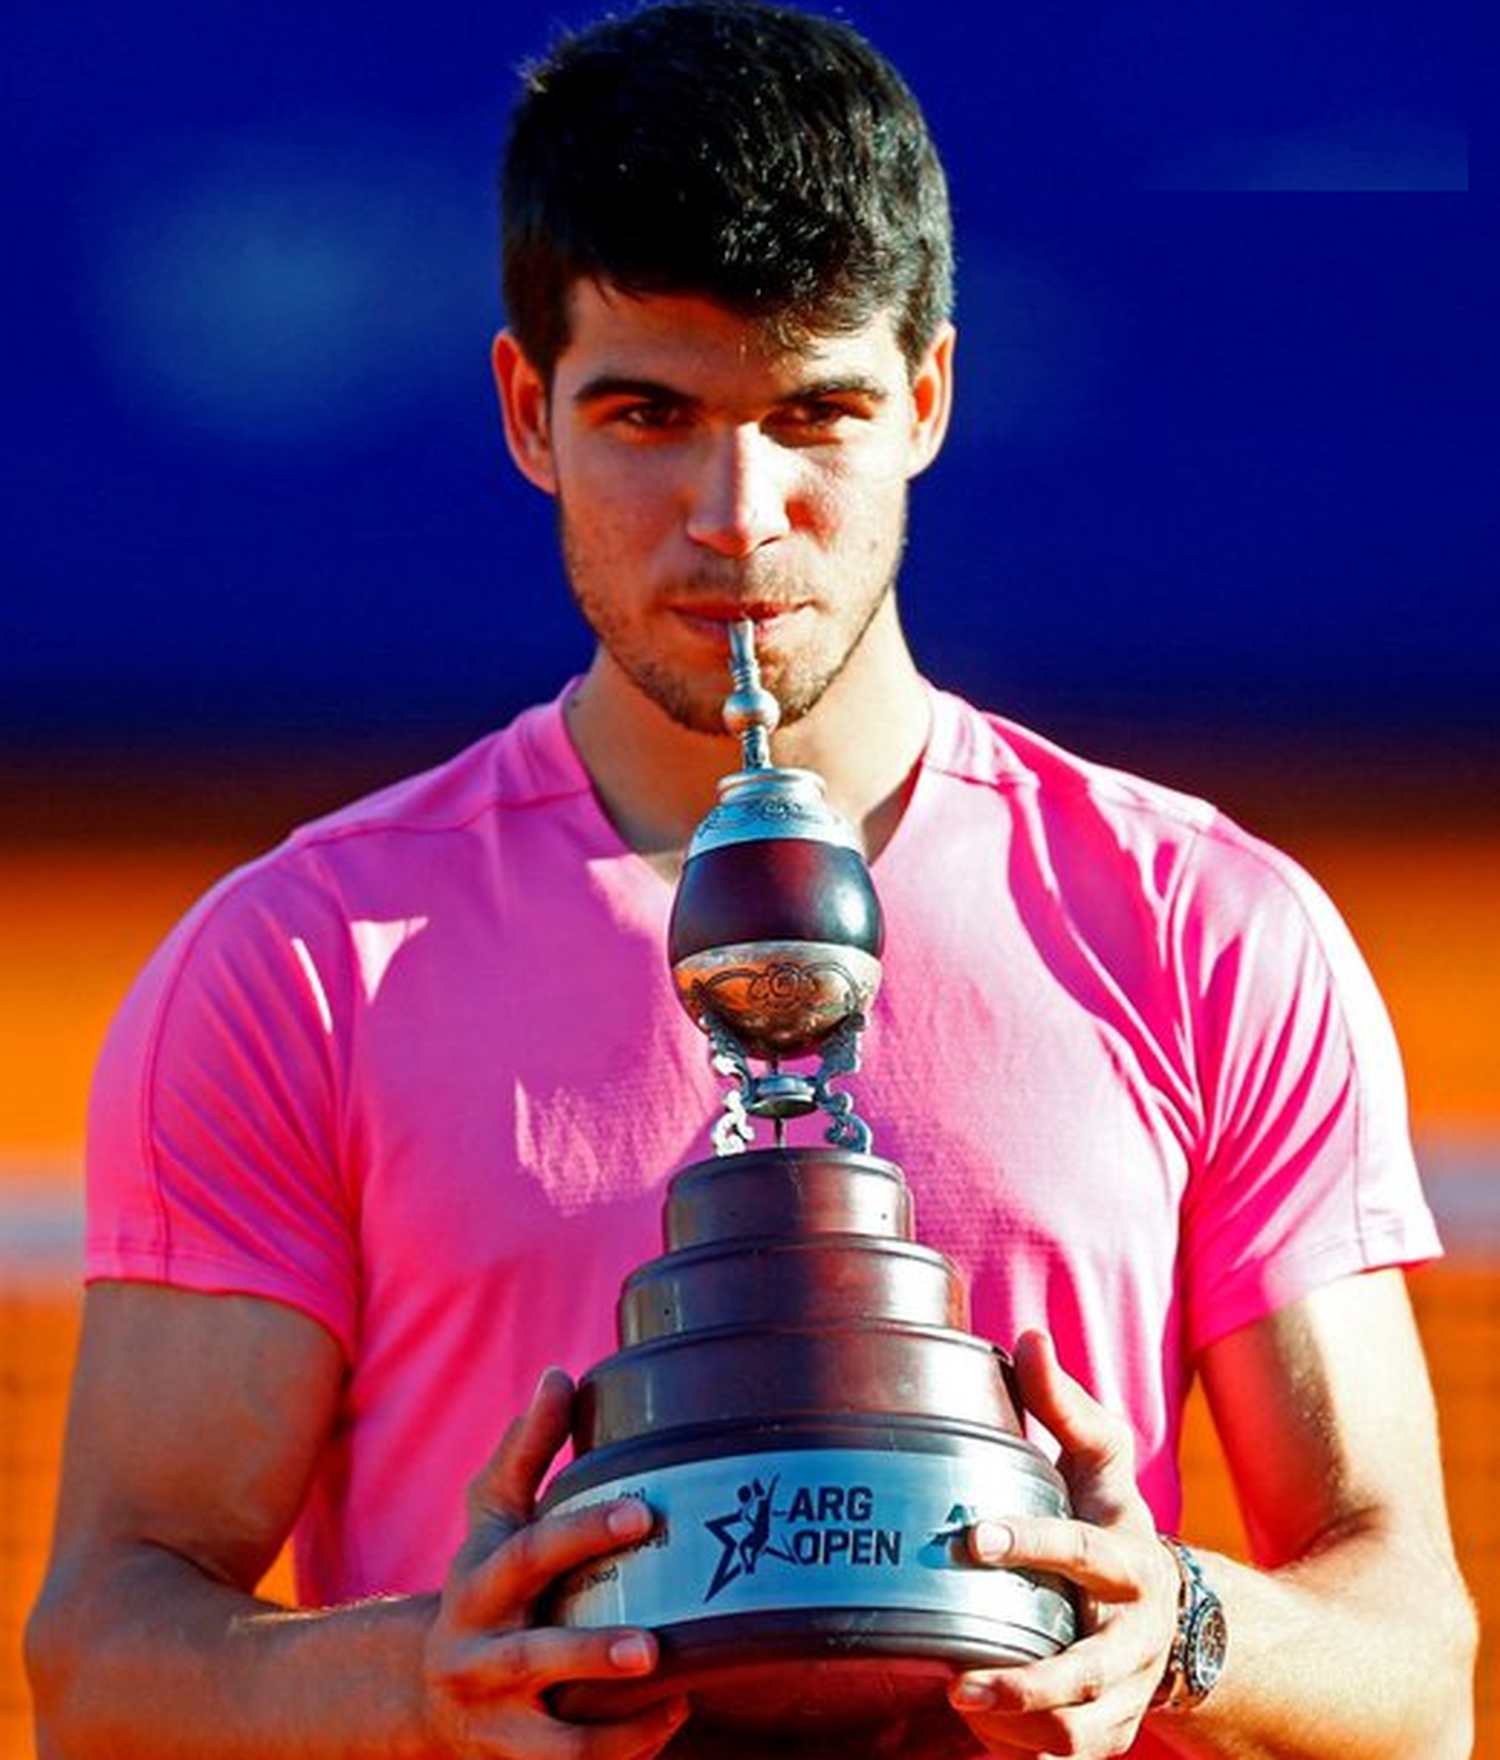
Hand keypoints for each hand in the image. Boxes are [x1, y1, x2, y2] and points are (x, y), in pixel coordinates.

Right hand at [423, 1367, 689, 1757]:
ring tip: (673, 1689)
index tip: (642, 1512)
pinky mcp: (515, 1759)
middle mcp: (481, 1653)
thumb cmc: (481, 1579)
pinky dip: (623, 1749)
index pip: (531, 1552)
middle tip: (653, 1643)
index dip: (584, 1531)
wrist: (424, 1687)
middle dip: (591, 1651)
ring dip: (613, 1723)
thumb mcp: (491, 1516)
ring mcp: (496, 1716)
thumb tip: (560, 1373)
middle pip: (533, 1655)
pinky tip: (673, 1717)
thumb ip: (525, 1450)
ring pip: (553, 1734)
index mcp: (481, 1582)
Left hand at [948, 1331, 1181, 1757]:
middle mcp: (1133, 1635)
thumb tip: (1026, 1335)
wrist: (1177, 1617)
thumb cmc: (1113, 1520)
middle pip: (1087, 1672)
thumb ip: (1063, 1405)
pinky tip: (982, 1736)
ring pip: (1079, 1731)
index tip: (970, 1538)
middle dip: (1026, 1683)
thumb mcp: (1100, 1460)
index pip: (1082, 1551)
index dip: (1029, 1542)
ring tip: (960, 1706)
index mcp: (1129, 1560)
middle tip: (956, 1682)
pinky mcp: (1112, 1732)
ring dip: (1019, 1730)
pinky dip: (1025, 1755)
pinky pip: (1069, 1758)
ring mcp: (1126, 1692)